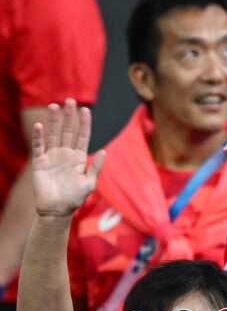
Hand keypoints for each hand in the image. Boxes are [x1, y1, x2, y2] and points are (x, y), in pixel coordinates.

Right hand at [30, 100, 104, 217]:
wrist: (57, 210)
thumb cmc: (75, 198)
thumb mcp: (89, 183)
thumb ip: (95, 167)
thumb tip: (104, 151)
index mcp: (78, 158)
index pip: (82, 136)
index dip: (84, 123)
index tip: (86, 110)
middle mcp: (65, 154)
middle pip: (67, 131)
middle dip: (69, 116)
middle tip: (70, 100)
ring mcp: (52, 157)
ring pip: (54, 135)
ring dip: (54, 121)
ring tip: (55, 106)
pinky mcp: (40, 162)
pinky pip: (39, 146)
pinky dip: (39, 136)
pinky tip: (41, 126)